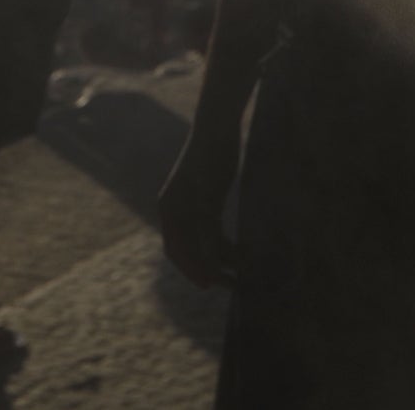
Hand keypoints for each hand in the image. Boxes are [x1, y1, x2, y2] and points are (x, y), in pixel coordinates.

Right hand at [157, 121, 241, 287]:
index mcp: (170, 209)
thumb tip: (211, 264)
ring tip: (244, 271)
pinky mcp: (208, 201)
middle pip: (189, 250)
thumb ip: (208, 230)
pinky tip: (243, 251)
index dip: (192, 270)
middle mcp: (177, 210)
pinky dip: (226, 243)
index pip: (176, 250)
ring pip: (204, 242)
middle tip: (232, 285)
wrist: (218, 128)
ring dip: (220, 258)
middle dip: (208, 269)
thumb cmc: (210, 159)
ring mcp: (192, 206)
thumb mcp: (209, 196)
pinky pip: (214, 231)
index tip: (211, 286)